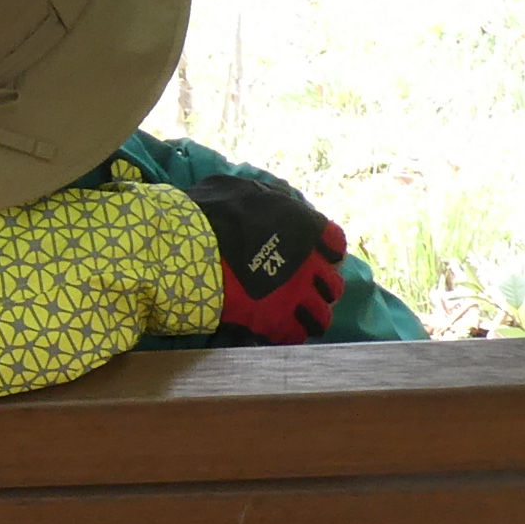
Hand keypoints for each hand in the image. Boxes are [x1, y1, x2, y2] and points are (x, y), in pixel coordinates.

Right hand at [185, 173, 346, 342]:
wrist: (190, 246)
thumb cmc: (212, 211)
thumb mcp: (241, 189)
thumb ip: (262, 198)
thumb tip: (266, 199)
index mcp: (305, 227)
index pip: (334, 242)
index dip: (324, 251)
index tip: (311, 256)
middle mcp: (309, 263)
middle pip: (333, 285)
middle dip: (320, 288)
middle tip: (301, 290)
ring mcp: (295, 294)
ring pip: (322, 316)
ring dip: (310, 316)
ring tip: (293, 318)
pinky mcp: (276, 321)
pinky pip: (294, 335)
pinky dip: (286, 334)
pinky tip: (273, 330)